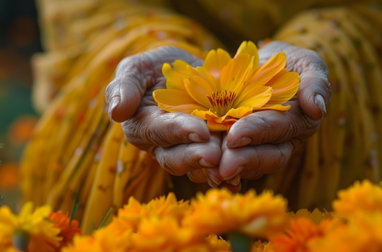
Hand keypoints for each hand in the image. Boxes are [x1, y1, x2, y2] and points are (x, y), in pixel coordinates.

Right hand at [105, 47, 221, 185]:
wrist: (192, 73)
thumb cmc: (160, 68)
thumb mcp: (139, 68)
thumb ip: (125, 85)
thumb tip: (117, 111)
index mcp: (143, 125)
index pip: (158, 132)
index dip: (178, 132)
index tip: (200, 130)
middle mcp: (164, 146)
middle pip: (176, 158)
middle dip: (196, 157)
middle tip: (216, 155)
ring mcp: (189, 152)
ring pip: (198, 168)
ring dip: (215, 170)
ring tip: (234, 166)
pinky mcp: (211, 153)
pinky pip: (218, 168)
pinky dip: (229, 175)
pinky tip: (242, 179)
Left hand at [218, 41, 330, 190]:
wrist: (262, 67)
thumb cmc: (288, 63)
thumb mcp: (307, 63)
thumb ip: (315, 83)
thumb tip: (317, 108)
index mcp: (297, 123)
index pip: (278, 130)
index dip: (258, 133)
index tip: (236, 135)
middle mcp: (278, 141)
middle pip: (264, 156)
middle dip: (242, 160)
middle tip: (221, 166)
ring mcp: (256, 147)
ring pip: (245, 164)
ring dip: (225, 168)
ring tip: (205, 170)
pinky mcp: (236, 148)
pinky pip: (226, 160)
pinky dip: (212, 165)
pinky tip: (196, 167)